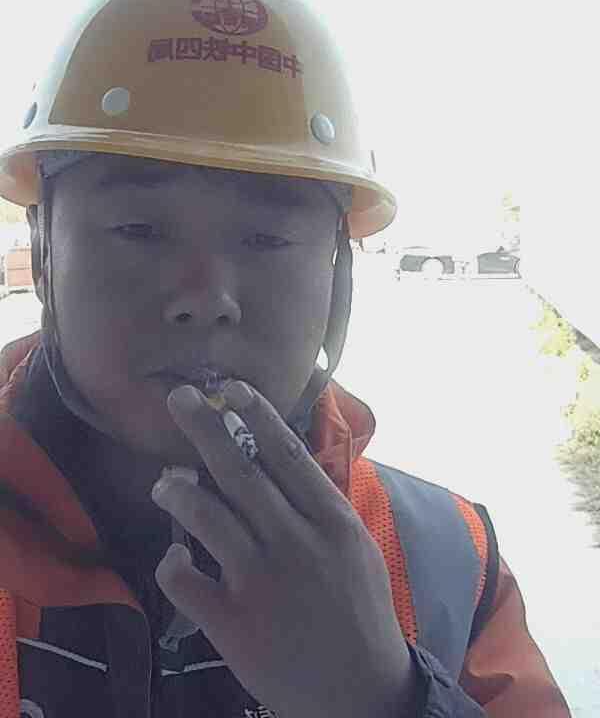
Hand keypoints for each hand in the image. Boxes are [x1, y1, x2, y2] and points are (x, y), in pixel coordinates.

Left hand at [152, 381, 417, 717]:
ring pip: (206, 516)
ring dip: (178, 491)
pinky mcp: (233, 623)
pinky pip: (184, 578)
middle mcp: (296, 542)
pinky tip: (174, 557)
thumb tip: (277, 454)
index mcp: (331, 520)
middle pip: (240, 471)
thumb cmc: (357, 609)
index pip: (286, 452)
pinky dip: (172, 561)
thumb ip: (317, 503)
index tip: (229, 388)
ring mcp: (262, 582)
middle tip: (178, 397)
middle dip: (204, 428)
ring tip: (164, 482)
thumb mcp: (354, 545)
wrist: (361, 691)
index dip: (255, 414)